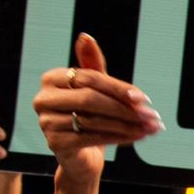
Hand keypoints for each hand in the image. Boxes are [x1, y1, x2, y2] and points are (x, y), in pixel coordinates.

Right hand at [30, 34, 162, 183]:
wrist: (80, 157)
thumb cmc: (87, 117)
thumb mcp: (92, 89)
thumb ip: (92, 65)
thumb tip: (85, 36)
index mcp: (51, 79)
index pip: (90, 78)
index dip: (118, 87)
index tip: (144, 98)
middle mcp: (43, 98)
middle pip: (91, 98)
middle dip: (124, 107)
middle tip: (150, 115)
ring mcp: (46, 122)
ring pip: (94, 119)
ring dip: (126, 124)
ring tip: (149, 127)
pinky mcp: (55, 143)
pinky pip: (93, 137)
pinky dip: (118, 137)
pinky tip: (136, 136)